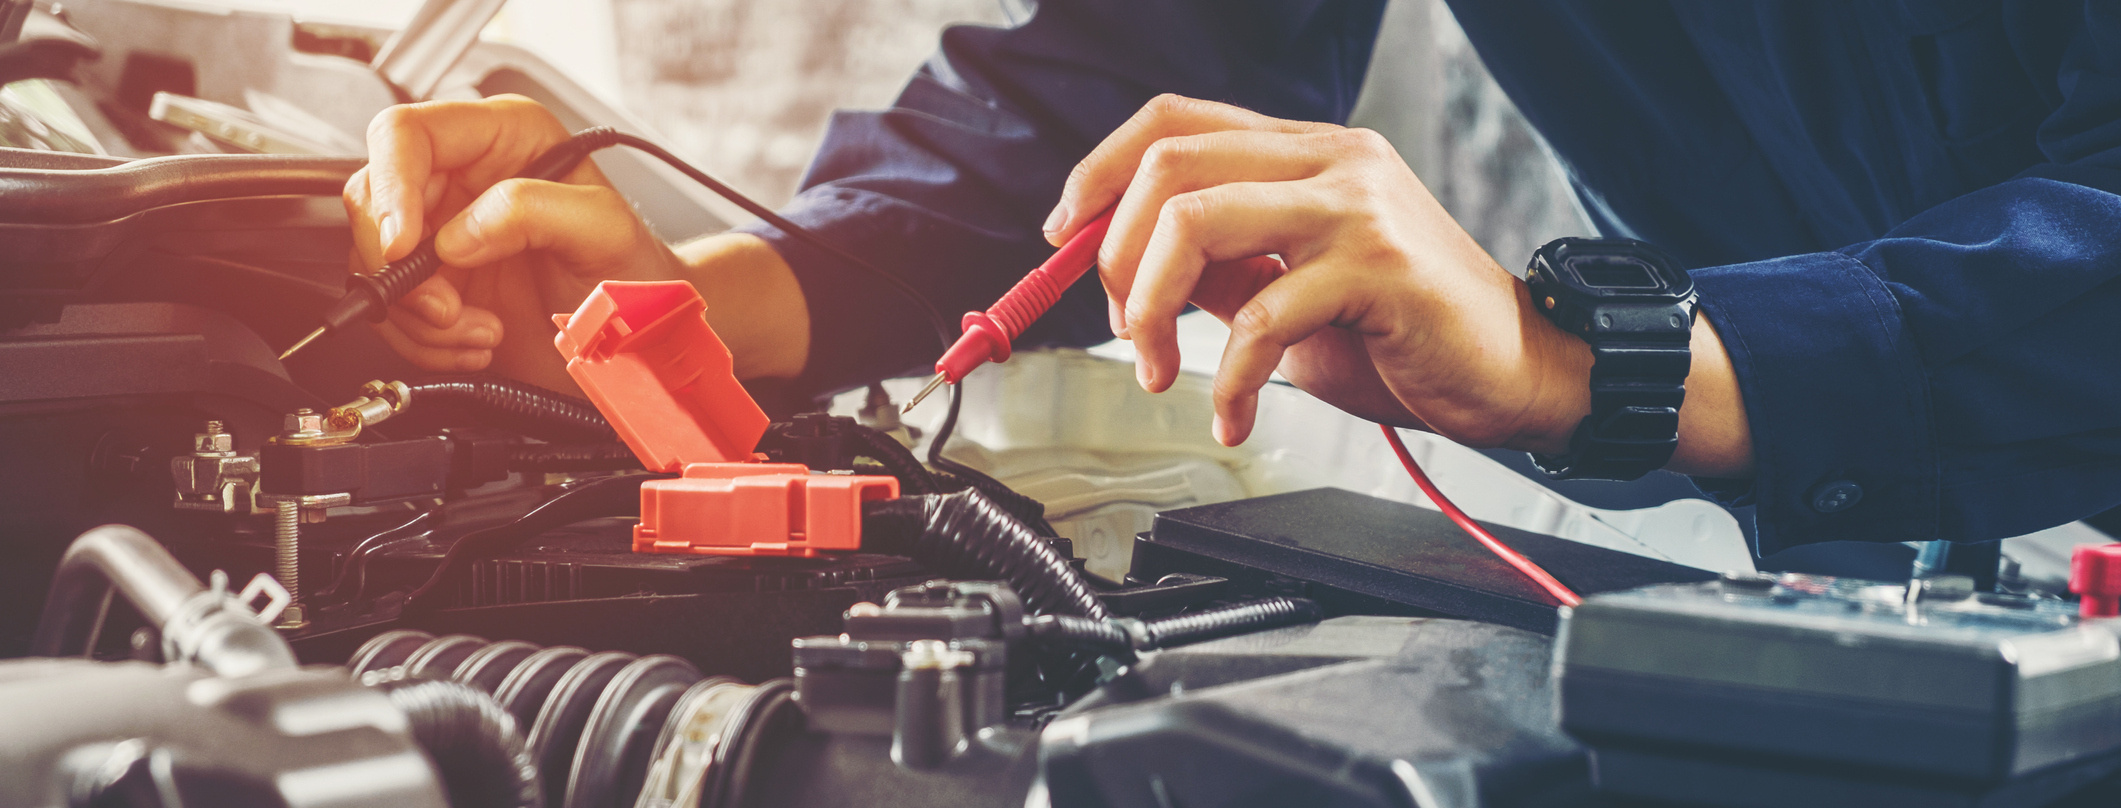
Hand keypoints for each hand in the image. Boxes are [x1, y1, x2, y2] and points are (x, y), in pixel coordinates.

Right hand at [345, 95, 811, 390]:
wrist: (644, 336)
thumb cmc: (637, 272)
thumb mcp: (603, 230)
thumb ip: (534, 211)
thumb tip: (459, 233)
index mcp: (501, 137)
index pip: (405, 135)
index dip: (392, 188)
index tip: (404, 245)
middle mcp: (463, 177)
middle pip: (373, 201)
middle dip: (403, 268)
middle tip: (449, 307)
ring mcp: (444, 232)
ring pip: (374, 263)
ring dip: (420, 315)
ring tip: (481, 330)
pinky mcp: (437, 285)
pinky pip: (392, 311)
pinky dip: (425, 341)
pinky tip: (478, 341)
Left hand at [1046, 95, 1751, 475]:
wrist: (1520, 372)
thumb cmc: (1408, 336)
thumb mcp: (1293, 293)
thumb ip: (1224, 270)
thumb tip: (1130, 274)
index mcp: (1306, 151)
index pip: (1175, 120)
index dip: (1100, 170)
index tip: (1063, 236)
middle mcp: (1331, 159)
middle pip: (1170, 164)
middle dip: (1113, 254)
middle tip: (1119, 327)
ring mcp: (1356, 205)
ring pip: (1197, 222)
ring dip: (1148, 309)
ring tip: (1157, 372)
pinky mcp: (1377, 267)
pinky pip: (1259, 315)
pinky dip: (1225, 378)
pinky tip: (1232, 415)